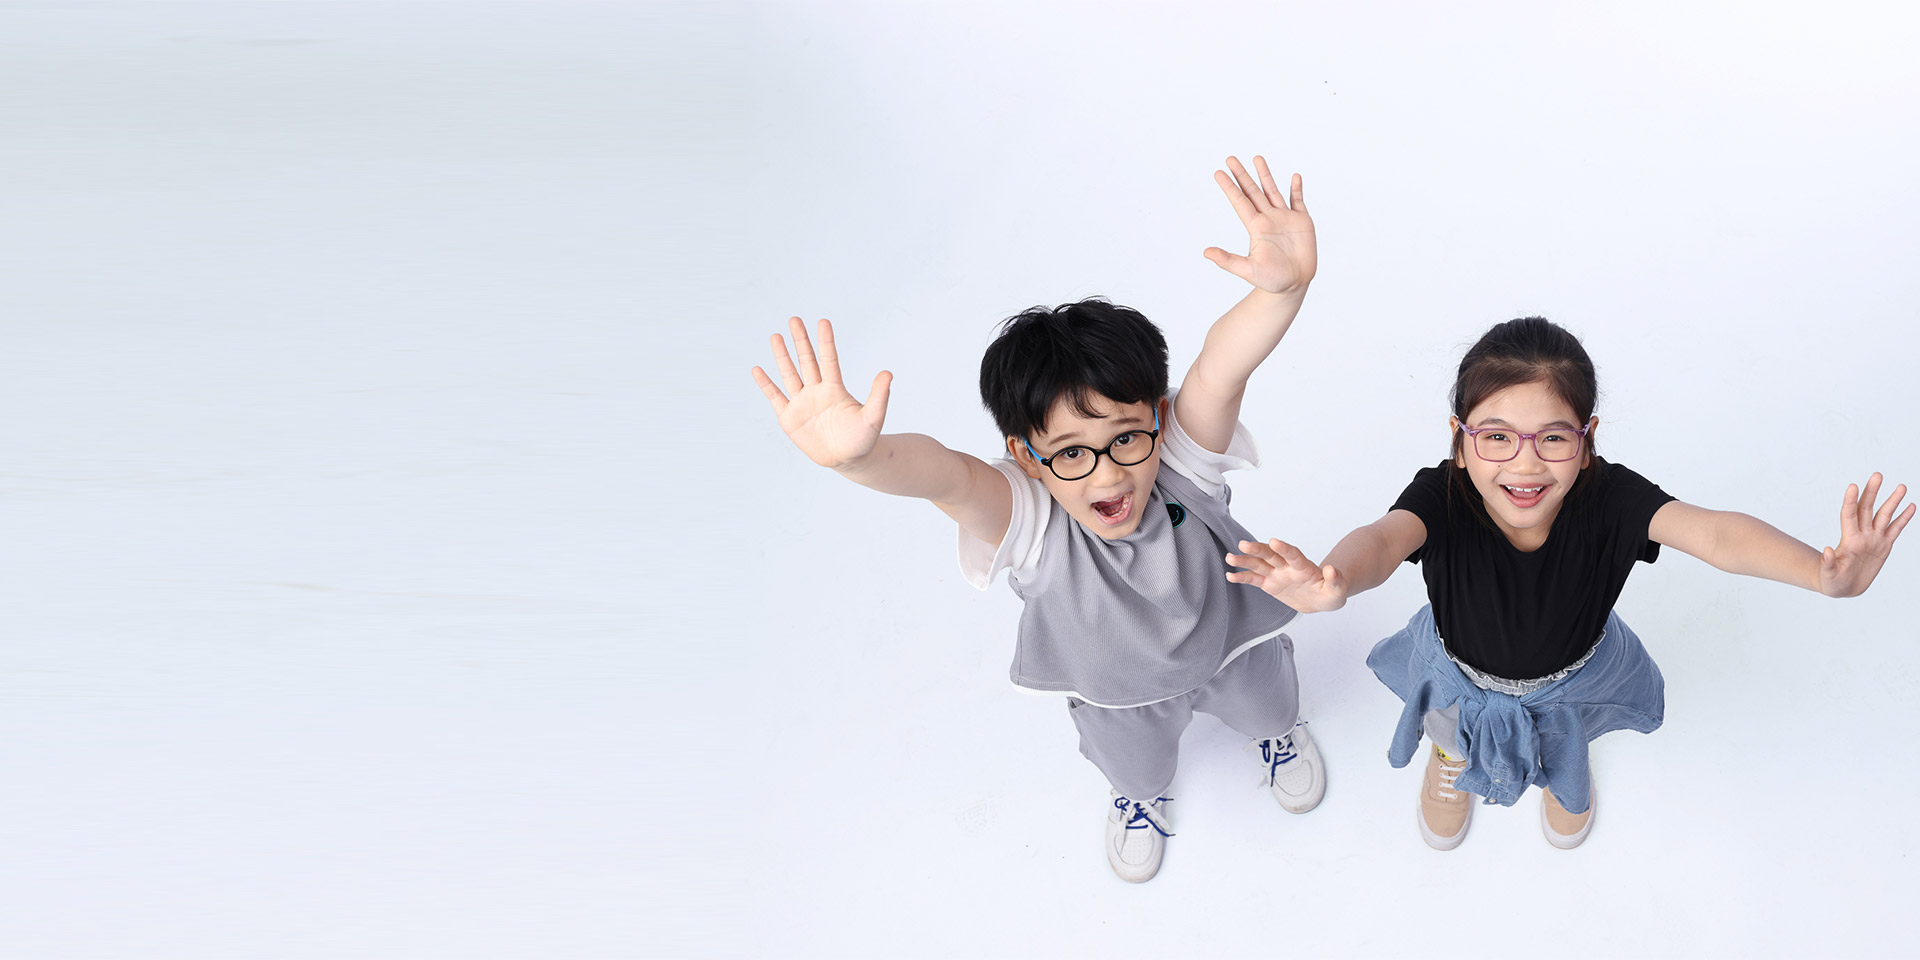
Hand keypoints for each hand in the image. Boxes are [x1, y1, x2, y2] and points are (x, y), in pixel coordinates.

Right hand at [751, 317, 892, 469]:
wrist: (848, 460)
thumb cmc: (863, 438)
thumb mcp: (873, 417)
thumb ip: (879, 395)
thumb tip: (888, 373)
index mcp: (835, 388)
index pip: (829, 359)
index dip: (825, 342)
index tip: (823, 322)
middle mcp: (816, 391)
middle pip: (806, 361)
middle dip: (800, 341)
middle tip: (794, 319)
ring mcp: (801, 403)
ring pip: (790, 374)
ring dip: (782, 356)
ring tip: (775, 336)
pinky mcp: (789, 418)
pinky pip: (775, 397)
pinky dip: (766, 384)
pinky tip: (757, 369)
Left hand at [1203, 156, 1315, 294]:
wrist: (1294, 286)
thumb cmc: (1271, 281)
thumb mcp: (1248, 270)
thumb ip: (1228, 261)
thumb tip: (1206, 253)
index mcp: (1256, 228)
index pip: (1240, 202)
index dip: (1230, 187)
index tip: (1218, 172)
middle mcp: (1268, 219)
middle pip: (1253, 192)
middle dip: (1242, 175)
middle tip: (1230, 158)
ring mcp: (1285, 219)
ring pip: (1273, 191)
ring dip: (1265, 175)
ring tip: (1257, 157)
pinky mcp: (1302, 222)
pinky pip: (1298, 201)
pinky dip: (1296, 189)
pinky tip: (1294, 176)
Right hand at [1225, 537, 1347, 611]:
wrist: (1320, 598)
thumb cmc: (1331, 593)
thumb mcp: (1338, 590)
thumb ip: (1336, 580)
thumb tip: (1331, 569)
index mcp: (1304, 567)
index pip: (1293, 555)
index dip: (1284, 548)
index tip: (1273, 541)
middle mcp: (1287, 567)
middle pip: (1271, 555)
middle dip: (1258, 550)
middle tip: (1243, 545)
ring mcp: (1277, 574)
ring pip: (1259, 565)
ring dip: (1245, 561)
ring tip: (1229, 558)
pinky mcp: (1270, 584)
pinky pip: (1254, 580)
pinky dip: (1242, 578)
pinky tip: (1230, 575)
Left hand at [1817, 472, 1913, 596]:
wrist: (1843, 587)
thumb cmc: (1832, 581)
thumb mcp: (1828, 574)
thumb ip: (1827, 563)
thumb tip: (1826, 550)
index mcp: (1848, 540)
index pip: (1849, 515)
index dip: (1851, 501)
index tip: (1853, 486)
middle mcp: (1862, 535)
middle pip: (1867, 509)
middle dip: (1872, 492)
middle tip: (1877, 475)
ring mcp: (1873, 539)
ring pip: (1884, 516)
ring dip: (1893, 501)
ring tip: (1902, 486)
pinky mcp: (1884, 546)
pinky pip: (1896, 529)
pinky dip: (1904, 518)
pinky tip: (1911, 506)